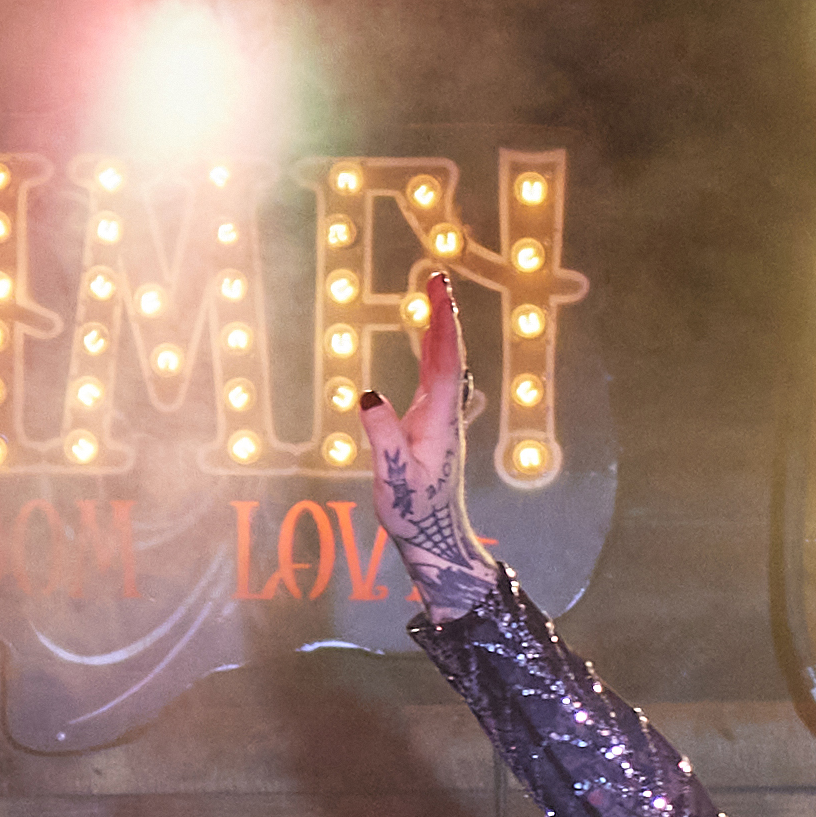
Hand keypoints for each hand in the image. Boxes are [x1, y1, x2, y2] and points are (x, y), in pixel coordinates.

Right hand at [363, 273, 499, 613]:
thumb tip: (366, 396)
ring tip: (435, 295)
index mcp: (439, 421)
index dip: (442, 325)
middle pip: (449, 355)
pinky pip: (436, 377)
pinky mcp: (433, 426)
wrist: (435, 539)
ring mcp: (441, 419)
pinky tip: (428, 338)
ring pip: (445, 364)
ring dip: (439, 328)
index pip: (445, 363)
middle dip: (443, 315)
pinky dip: (432, 350)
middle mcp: (445, 414)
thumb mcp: (392, 478)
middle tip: (438, 277)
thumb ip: (382, 437)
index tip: (439, 291)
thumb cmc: (414, 513)